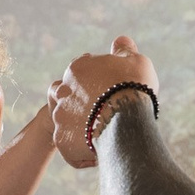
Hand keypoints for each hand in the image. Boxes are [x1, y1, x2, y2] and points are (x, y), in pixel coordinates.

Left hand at [49, 37, 158, 167]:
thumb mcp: (135, 62)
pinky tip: (99, 153)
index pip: (81, 74)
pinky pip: (70, 148)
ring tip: (98, 135)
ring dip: (78, 127)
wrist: (126, 117)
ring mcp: (59, 115)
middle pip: (67, 96)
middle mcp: (63, 90)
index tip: (109, 93)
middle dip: (80, 104)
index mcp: (77, 69)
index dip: (96, 83)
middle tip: (100, 114)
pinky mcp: (62, 140)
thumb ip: (125, 52)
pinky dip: (82, 151)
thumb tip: (121, 41)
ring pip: (65, 122)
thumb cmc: (133, 86)